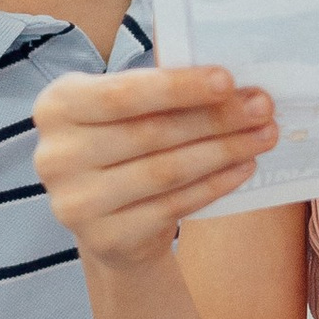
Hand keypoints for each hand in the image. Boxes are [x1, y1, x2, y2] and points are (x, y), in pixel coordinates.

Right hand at [33, 65, 277, 269]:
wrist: (107, 220)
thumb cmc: (123, 145)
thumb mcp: (125, 109)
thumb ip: (160, 89)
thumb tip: (230, 80)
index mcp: (57, 106)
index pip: (122, 94)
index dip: (177, 88)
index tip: (228, 80)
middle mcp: (56, 155)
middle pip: (150, 133)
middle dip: (215, 119)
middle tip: (262, 108)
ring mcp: (76, 202)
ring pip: (166, 171)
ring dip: (223, 151)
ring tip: (262, 136)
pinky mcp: (105, 238)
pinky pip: (173, 206)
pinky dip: (214, 185)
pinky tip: (242, 168)